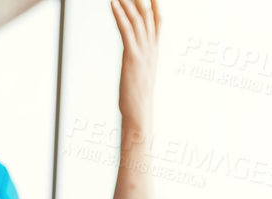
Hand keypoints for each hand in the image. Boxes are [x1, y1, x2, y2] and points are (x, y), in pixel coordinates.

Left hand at [111, 0, 159, 135]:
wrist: (139, 114)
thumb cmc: (137, 98)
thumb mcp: (140, 74)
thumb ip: (138, 60)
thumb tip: (132, 55)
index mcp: (154, 51)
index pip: (157, 21)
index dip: (155, 4)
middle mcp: (151, 48)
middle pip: (148, 15)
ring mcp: (143, 52)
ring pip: (137, 19)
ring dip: (127, 1)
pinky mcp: (132, 57)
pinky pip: (126, 30)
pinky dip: (119, 15)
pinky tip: (113, 3)